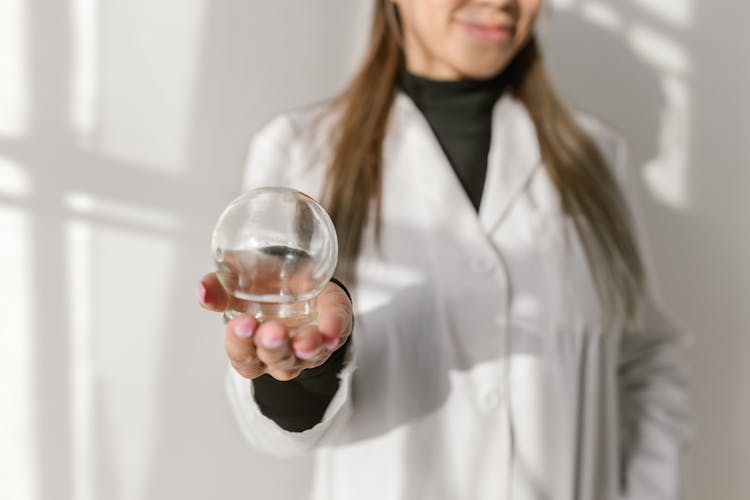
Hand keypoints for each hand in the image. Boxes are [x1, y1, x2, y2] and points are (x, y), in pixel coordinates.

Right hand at [197, 273, 352, 380]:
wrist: (298, 274)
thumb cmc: (263, 285)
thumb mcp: (236, 281)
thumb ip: (218, 286)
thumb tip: (203, 290)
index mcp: (253, 347)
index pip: (243, 358)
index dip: (240, 344)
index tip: (241, 323)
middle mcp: (281, 354)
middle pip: (276, 360)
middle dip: (274, 346)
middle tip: (272, 331)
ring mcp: (309, 348)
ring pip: (307, 357)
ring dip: (307, 348)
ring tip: (306, 339)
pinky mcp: (333, 330)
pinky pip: (336, 334)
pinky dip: (334, 330)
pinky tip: (331, 329)